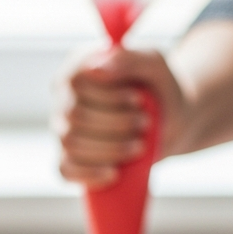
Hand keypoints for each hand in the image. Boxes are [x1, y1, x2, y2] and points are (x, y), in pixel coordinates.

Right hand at [58, 47, 183, 186]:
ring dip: (109, 148)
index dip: (107, 96)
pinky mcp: (68, 158)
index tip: (139, 100)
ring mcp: (62, 130)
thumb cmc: (158, 89)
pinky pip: (65, 170)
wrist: (170, 123)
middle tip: (145, 124)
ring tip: (140, 147)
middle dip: (114, 124)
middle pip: (73, 116)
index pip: (75, 82)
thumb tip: (96, 68)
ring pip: (71, 143)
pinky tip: (115, 174)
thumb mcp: (154, 64)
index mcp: (77, 68)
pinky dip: (89, 174)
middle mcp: (64, 98)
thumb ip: (129, 59)